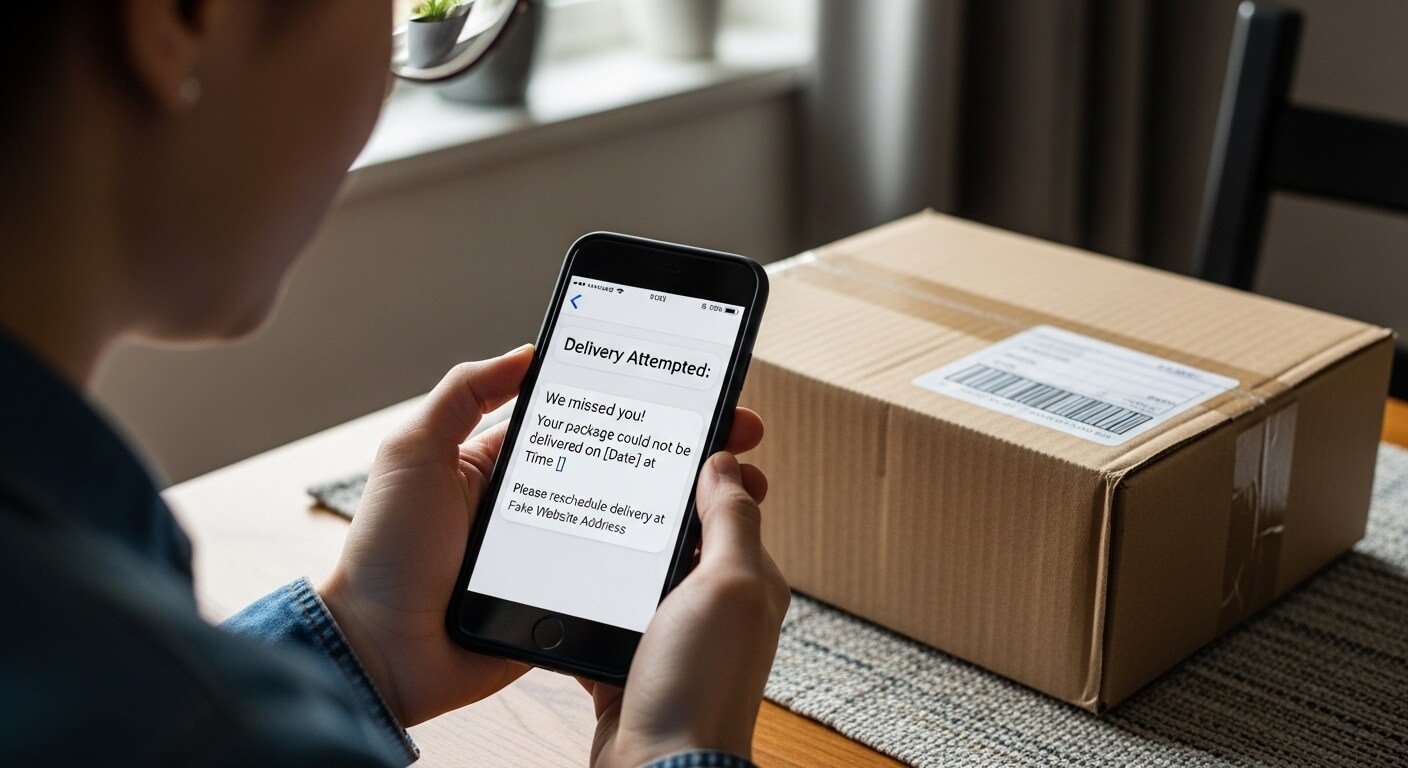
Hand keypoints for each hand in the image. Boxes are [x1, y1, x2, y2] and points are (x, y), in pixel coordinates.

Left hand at [319, 346, 774, 729]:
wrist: (382, 651)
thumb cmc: (386, 552)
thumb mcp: (414, 452)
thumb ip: (464, 393)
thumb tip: (528, 350)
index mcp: (507, 465)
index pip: (587, 422)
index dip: (638, 404)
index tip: (688, 386)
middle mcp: (542, 504)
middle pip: (628, 468)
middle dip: (686, 447)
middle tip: (738, 431)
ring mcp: (561, 555)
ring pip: (637, 522)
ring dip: (690, 504)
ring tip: (741, 486)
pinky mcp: (570, 602)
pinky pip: (627, 577)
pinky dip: (667, 564)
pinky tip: (706, 544)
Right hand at [580, 451, 789, 766]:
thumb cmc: (701, 684)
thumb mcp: (728, 584)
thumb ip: (730, 521)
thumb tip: (726, 462)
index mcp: (745, 581)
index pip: (730, 506)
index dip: (709, 469)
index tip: (677, 431)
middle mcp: (710, 607)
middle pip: (677, 535)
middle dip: (651, 504)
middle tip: (615, 461)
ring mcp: (666, 636)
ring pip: (634, 573)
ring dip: (612, 549)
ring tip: (581, 505)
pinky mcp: (626, 663)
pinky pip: (600, 616)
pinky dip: (581, 600)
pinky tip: (557, 576)